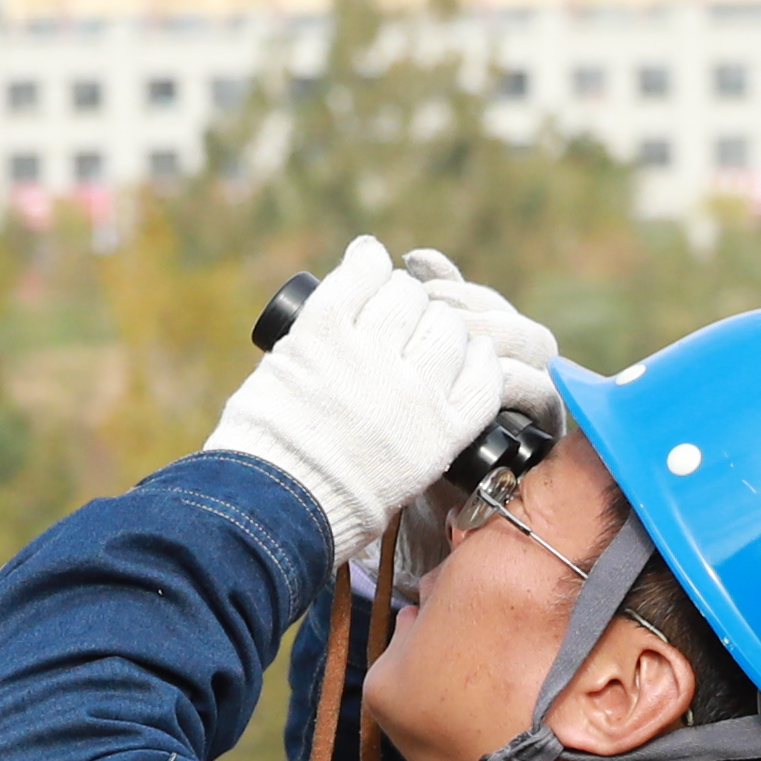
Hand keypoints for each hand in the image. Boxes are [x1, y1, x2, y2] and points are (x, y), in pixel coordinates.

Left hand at [208, 238, 560, 555]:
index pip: (486, 368)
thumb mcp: (408, 477)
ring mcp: (372, 359)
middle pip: (450, 327)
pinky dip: (364, 261)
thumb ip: (429, 432)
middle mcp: (418, 391)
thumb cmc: (335, 502)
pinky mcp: (324, 335)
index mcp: (445, 431)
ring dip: (396, 291)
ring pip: (407, 296)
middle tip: (407, 327)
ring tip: (380, 297)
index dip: (473, 352)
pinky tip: (366, 256)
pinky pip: (357, 278)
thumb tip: (432, 390)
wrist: (274, 504)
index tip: (459, 352)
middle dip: (432, 322)